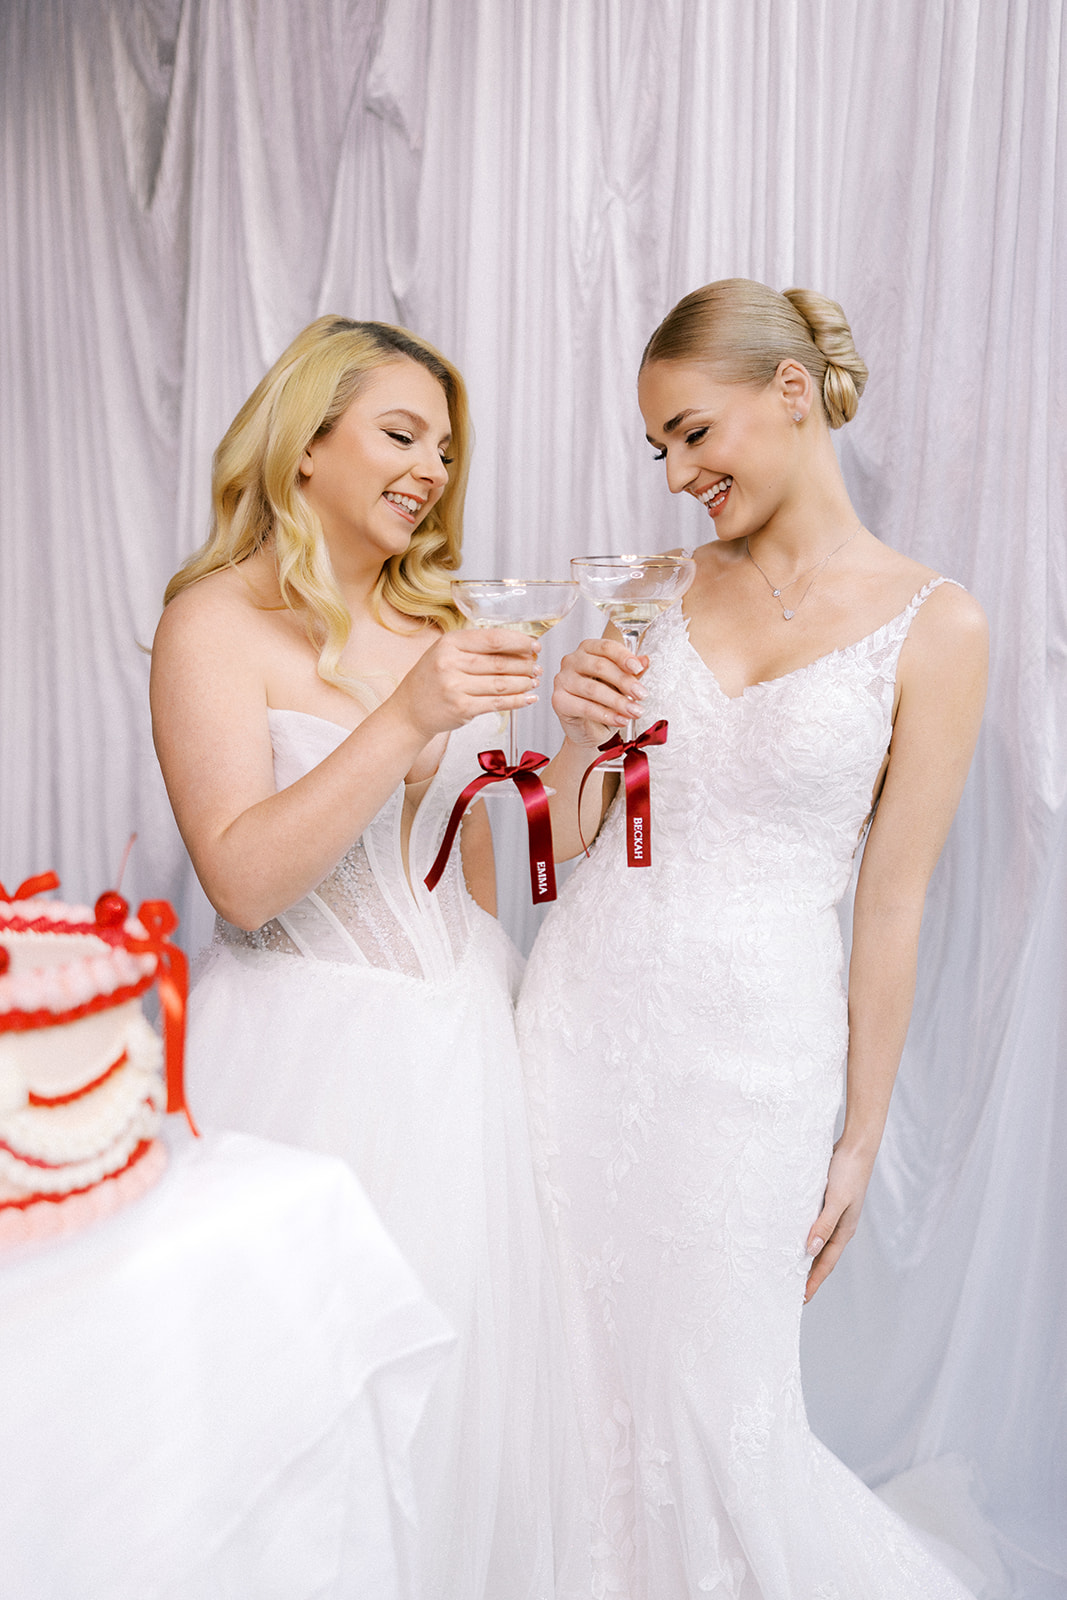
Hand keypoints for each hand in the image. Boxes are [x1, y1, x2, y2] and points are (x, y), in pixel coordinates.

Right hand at [394, 627, 540, 741]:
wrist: (409, 711)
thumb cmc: (431, 680)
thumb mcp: (445, 653)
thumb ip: (475, 647)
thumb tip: (517, 647)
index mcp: (449, 643)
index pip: (493, 639)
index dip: (519, 642)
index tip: (535, 645)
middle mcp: (450, 662)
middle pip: (500, 662)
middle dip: (525, 665)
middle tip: (538, 667)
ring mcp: (455, 686)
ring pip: (501, 683)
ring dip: (523, 683)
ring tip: (534, 682)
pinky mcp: (461, 708)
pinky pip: (497, 704)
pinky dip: (517, 701)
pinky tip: (528, 699)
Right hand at [552, 637, 648, 749]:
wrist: (589, 729)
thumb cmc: (604, 702)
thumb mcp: (621, 685)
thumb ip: (631, 672)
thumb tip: (645, 660)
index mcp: (588, 649)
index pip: (606, 647)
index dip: (624, 656)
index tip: (638, 668)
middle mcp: (571, 660)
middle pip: (600, 666)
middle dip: (624, 682)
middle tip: (642, 694)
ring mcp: (562, 680)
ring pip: (593, 689)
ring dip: (618, 702)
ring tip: (635, 711)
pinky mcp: (558, 700)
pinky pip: (585, 707)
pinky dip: (606, 715)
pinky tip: (621, 720)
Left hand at [804, 1140, 876, 1301]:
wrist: (857, 1147)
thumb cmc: (848, 1172)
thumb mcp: (835, 1200)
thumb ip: (824, 1224)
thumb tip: (810, 1249)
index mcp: (844, 1230)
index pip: (826, 1263)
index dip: (813, 1281)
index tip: (800, 1299)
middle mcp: (840, 1226)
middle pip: (822, 1257)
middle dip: (808, 1274)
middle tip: (789, 1290)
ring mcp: (834, 1215)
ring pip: (817, 1242)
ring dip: (805, 1255)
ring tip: (787, 1267)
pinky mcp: (827, 1203)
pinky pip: (814, 1225)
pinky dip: (804, 1235)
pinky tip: (791, 1235)